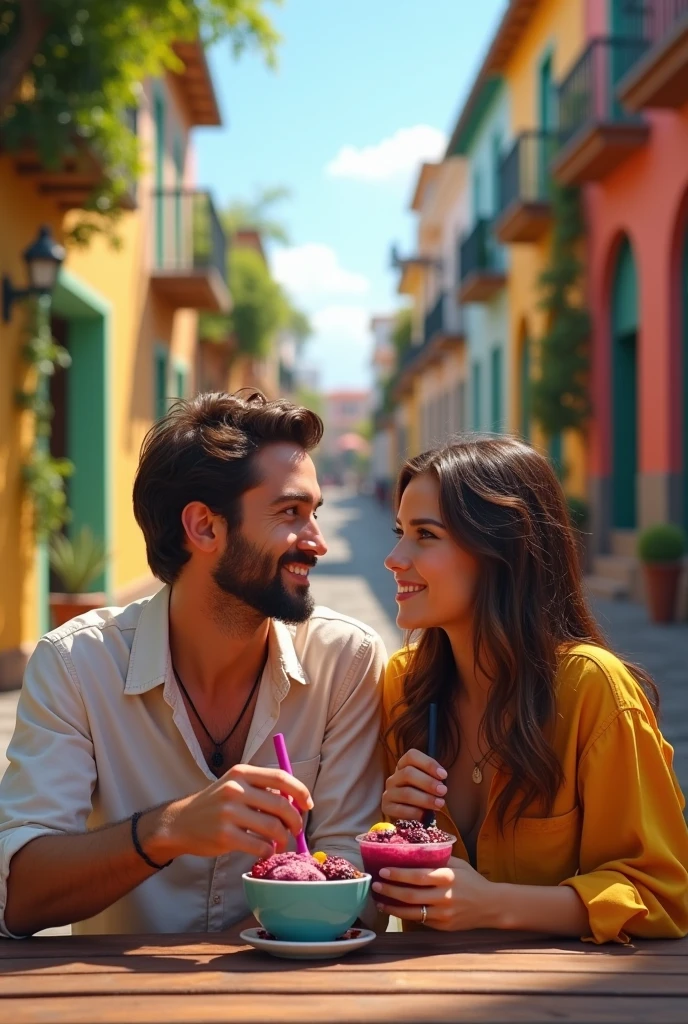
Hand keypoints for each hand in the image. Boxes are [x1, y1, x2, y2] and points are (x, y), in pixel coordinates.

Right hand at [146, 764, 313, 860]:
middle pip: (281, 805)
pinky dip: (268, 851)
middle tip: (297, 830)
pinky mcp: (225, 836)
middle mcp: (235, 789)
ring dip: (283, 839)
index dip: (300, 792)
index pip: (281, 778)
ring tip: (280, 843)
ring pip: (273, 828)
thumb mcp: (235, 785)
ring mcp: (229, 813)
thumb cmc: (215, 804)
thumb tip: (296, 801)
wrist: (180, 822)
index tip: (308, 805)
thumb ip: (262, 789)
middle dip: (295, 821)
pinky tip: (265, 851)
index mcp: (241, 773)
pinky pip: (259, 846)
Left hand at [372, 856, 497, 930]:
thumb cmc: (472, 881)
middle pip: (410, 895)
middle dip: (389, 890)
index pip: (417, 876)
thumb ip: (438, 859)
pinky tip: (396, 909)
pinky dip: (406, 915)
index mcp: (447, 877)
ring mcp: (444, 915)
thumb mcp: (458, 864)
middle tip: (375, 885)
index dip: (398, 874)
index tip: (383, 870)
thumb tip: (413, 849)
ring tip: (379, 901)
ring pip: (412, 913)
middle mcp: (444, 897)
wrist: (491, 906)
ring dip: (392, 907)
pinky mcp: (443, 927)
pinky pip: (421, 921)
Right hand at [381, 748, 447, 820]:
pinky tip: (426, 816)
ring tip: (439, 804)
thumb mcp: (428, 781)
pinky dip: (416, 813)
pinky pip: (400, 810)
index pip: (412, 756)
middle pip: (408, 773)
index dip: (428, 764)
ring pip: (406, 793)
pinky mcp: (387, 807)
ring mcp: (389, 792)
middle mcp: (394, 777)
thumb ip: (433, 777)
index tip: (444, 775)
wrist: (410, 811)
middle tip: (443, 791)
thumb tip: (441, 780)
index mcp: (403, 765)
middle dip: (428, 782)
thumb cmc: (422, 792)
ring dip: (425, 799)